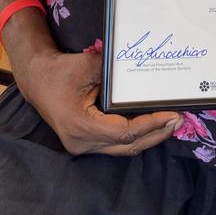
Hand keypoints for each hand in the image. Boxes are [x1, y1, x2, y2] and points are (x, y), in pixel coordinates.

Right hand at [15, 48, 182, 155]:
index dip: (150, 125)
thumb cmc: (60, 71)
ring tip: (170, 123)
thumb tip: (144, 72)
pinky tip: (151, 125)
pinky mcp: (85, 142)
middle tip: (179, 120)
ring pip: (122, 149)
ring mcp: (82, 146)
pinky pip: (115, 144)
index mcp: (80, 125)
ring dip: (147, 137)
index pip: (124, 132)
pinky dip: (134, 136)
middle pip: (126, 146)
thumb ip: (115, 72)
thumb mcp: (88, 65)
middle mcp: (81, 142)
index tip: (171, 114)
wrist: (36, 79)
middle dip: (155, 134)